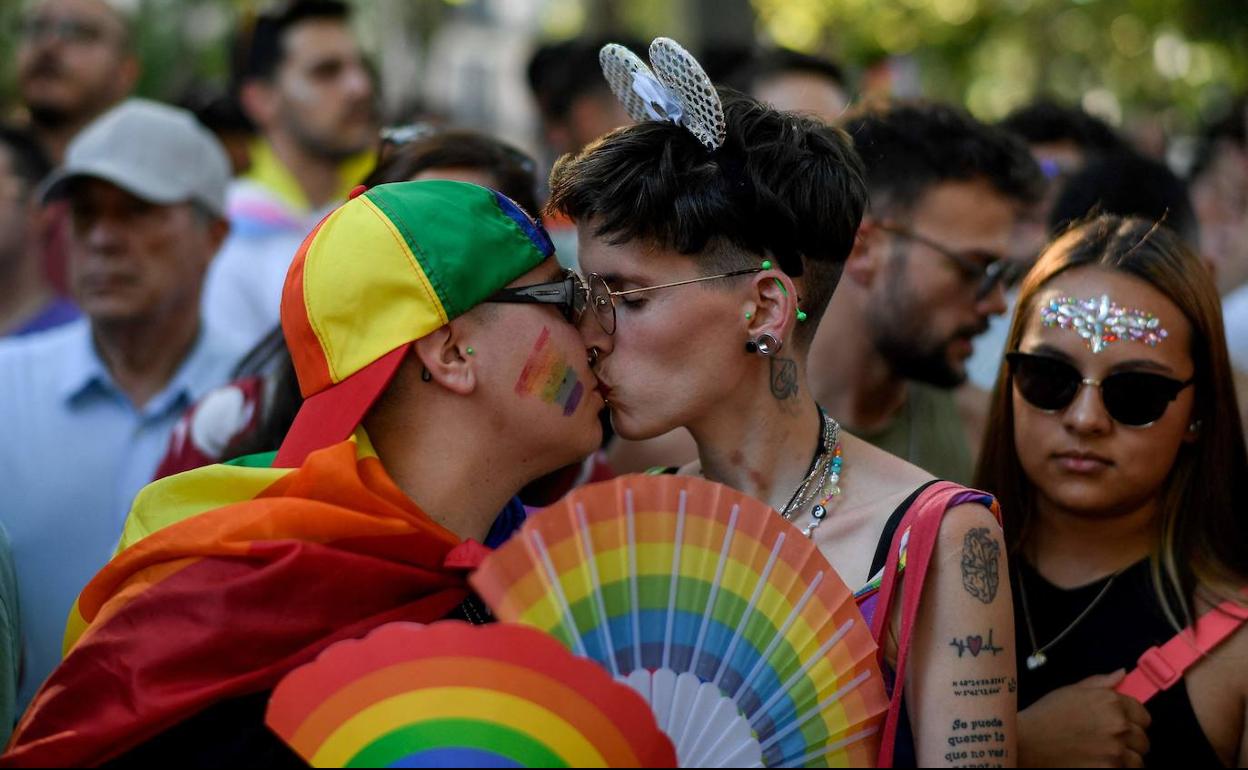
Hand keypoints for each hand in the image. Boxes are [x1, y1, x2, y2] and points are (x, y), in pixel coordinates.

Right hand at [1019, 670, 1150, 766]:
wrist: (1027, 742)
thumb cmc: (1045, 715)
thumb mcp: (1071, 691)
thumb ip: (1100, 683)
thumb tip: (1122, 674)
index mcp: (1111, 702)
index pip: (1143, 716)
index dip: (1134, 721)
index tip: (1123, 726)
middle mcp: (1119, 726)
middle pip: (1143, 740)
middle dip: (1130, 742)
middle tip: (1110, 744)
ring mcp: (1116, 752)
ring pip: (1138, 760)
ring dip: (1126, 760)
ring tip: (1107, 757)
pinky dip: (1117, 769)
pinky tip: (1101, 764)